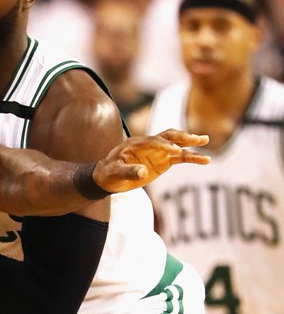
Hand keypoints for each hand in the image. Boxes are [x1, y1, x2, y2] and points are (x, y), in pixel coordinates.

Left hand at [95, 128, 209, 192]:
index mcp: (135, 144)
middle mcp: (148, 145)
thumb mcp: (115, 173)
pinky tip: (205, 160)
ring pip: (177, 145)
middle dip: (181, 136)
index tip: (176, 151)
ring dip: (190, 143)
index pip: (152, 141)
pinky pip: (180, 158)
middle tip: (197, 138)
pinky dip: (192, 158)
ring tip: (206, 141)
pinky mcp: (163, 161)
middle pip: (167, 136)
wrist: (108, 177)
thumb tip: (143, 172)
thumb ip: (129, 172)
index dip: (164, 145)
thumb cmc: (109, 173)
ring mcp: (157, 152)